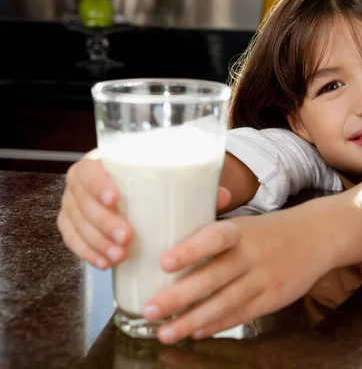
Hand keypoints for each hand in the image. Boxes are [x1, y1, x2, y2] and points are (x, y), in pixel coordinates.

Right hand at [57, 151, 231, 269]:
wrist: (136, 184)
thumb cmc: (153, 178)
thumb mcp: (171, 177)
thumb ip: (195, 184)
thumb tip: (224, 196)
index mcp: (102, 161)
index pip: (89, 169)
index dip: (97, 184)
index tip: (115, 199)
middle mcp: (82, 181)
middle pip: (81, 201)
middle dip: (103, 222)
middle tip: (128, 238)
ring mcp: (75, 204)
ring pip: (75, 223)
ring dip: (96, 242)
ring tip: (119, 257)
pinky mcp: (74, 225)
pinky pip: (72, 239)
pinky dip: (86, 252)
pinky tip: (104, 264)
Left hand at [142, 210, 335, 344]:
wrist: (318, 235)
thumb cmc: (271, 229)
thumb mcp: (245, 222)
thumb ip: (213, 234)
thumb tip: (167, 245)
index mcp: (241, 231)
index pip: (214, 237)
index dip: (190, 250)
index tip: (164, 262)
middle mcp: (252, 255)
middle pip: (213, 278)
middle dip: (178, 297)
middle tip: (149, 310)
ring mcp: (265, 278)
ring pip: (225, 303)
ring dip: (192, 320)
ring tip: (165, 332)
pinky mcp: (274, 298)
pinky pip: (242, 315)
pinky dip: (218, 325)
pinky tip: (196, 333)